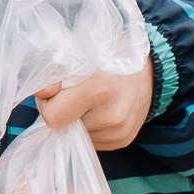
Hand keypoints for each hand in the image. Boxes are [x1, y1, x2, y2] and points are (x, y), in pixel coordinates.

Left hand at [34, 54, 153, 154]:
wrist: (151, 70)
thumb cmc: (110, 56)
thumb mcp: (80, 53)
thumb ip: (55, 73)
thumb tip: (42, 92)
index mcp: (99, 90)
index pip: (53, 116)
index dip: (47, 103)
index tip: (55, 91)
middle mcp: (111, 116)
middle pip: (63, 126)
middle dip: (61, 110)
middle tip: (73, 92)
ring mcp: (119, 132)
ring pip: (76, 135)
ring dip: (76, 120)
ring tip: (91, 99)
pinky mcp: (123, 141)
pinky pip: (91, 140)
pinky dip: (90, 126)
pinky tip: (102, 109)